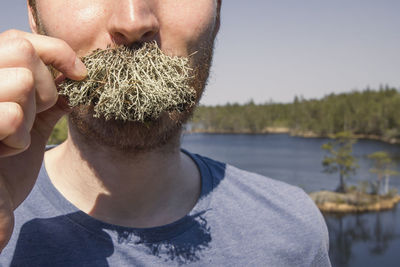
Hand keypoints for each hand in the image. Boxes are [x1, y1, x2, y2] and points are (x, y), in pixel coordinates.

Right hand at [0, 30, 86, 251]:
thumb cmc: (5, 169)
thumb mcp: (28, 130)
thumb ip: (45, 104)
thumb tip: (71, 83)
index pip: (19, 41)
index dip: (55, 51)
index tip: (79, 73)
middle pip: (23, 53)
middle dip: (43, 86)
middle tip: (31, 116)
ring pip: (22, 80)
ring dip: (30, 114)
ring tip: (13, 137)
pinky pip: (12, 113)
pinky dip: (20, 135)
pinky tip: (6, 150)